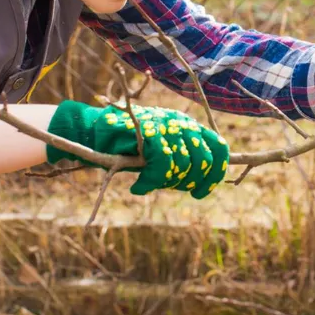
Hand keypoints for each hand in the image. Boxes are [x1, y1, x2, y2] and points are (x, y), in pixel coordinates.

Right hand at [46, 101, 228, 198]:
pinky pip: (162, 164)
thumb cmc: (129, 146)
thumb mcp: (161, 151)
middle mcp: (181, 122)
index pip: (219, 148)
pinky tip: (138, 187)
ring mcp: (165, 125)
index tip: (199, 192)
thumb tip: (201, 182)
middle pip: (204, 159)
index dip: (215, 174)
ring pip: (184, 163)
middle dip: (192, 182)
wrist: (96, 132)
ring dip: (168, 182)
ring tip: (150, 184)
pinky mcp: (149, 131)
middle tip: (173, 189)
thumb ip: (181, 160)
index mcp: (189, 126)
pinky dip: (151, 182)